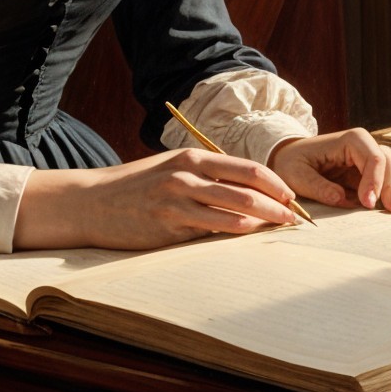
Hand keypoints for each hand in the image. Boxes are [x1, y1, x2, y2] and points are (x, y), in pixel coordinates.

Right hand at [14, 148, 299, 250]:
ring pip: (233, 207)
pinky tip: (250, 234)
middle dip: (278, 203)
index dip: (275, 183)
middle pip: (247, 187)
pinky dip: (235, 229)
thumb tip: (246, 194)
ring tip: (282, 227)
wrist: (92, 203)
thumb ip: (204, 178)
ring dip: (264, 218)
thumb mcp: (170, 171)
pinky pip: (209, 227)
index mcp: (191, 157)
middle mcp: (187, 174)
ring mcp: (177, 199)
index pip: (247, 167)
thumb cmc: (136, 188)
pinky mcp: (167, 224)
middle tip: (298, 217)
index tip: (293, 197)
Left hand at [268, 129, 390, 213]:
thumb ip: (317, 186)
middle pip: (389, 161)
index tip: (368, 203)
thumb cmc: (292, 163)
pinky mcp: (370, 171)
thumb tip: (341, 198)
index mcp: (347, 140)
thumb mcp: (296, 175)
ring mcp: (368, 158)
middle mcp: (363, 145)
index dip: (375, 180)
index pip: (372, 157)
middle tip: (389, 211)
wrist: (290, 159)